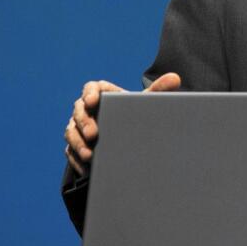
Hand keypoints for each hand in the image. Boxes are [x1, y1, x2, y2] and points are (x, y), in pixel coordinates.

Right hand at [63, 72, 180, 175]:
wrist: (125, 136)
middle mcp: (86, 109)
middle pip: (79, 111)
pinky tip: (86, 168)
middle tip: (94, 134)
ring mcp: (78, 128)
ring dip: (78, 143)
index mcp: (101, 94)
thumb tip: (175, 78)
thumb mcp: (144, 104)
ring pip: (71, 132)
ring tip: (89, 155)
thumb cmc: (132, 115)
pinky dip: (77, 159)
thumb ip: (158, 90)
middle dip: (84, 123)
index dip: (89, 93)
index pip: (91, 88)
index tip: (92, 100)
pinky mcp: (75, 145)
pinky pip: (71, 151)